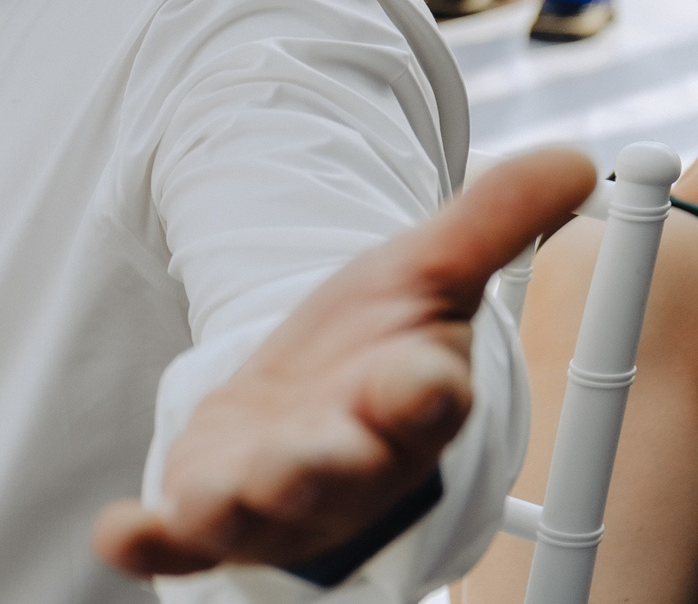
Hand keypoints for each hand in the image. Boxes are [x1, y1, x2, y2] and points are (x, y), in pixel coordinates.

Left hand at [93, 147, 595, 578]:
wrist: (309, 409)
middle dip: (332, 464)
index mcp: (410, 401)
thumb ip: (494, 220)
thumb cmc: (374, 352)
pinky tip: (121, 532)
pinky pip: (181, 537)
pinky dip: (151, 539)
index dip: (424, 389)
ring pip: (268, 509)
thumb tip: (577, 158)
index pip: (429, 400)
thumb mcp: (426, 271)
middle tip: (316, 454)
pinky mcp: (211, 510)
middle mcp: (351, 460)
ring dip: (246, 503)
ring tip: (218, 497)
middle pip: (349, 469)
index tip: (424, 374)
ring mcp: (279, 495)